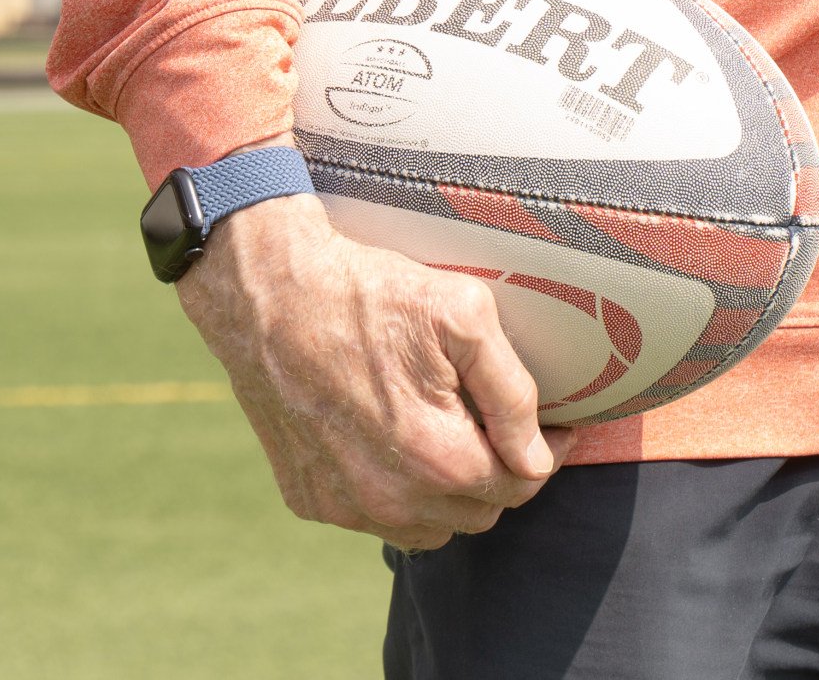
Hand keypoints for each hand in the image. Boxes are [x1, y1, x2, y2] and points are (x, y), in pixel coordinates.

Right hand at [173, 190, 557, 547]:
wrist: (268, 292)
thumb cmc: (368, 293)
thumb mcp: (463, 314)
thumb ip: (513, 394)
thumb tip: (537, 456)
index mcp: (438, 460)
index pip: (520, 486)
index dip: (542, 453)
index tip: (550, 427)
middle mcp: (390, 501)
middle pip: (478, 513)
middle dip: (496, 472)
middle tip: (489, 420)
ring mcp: (344, 505)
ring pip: (427, 527)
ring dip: (445, 493)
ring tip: (441, 432)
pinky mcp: (309, 498)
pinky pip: (372, 516)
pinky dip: (392, 490)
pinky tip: (386, 437)